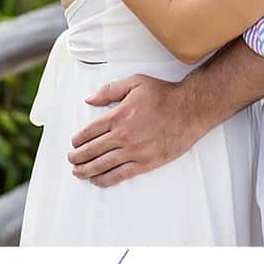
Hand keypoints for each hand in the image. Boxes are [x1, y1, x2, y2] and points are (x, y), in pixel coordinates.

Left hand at [69, 74, 202, 182]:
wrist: (191, 109)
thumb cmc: (165, 95)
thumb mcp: (135, 82)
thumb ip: (109, 90)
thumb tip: (89, 100)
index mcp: (118, 116)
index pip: (89, 131)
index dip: (78, 139)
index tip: (74, 143)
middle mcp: (123, 135)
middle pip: (92, 150)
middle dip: (78, 157)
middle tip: (72, 160)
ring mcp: (135, 151)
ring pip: (103, 164)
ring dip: (87, 170)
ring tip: (78, 172)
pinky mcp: (147, 162)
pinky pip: (122, 174)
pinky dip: (107, 179)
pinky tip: (98, 181)